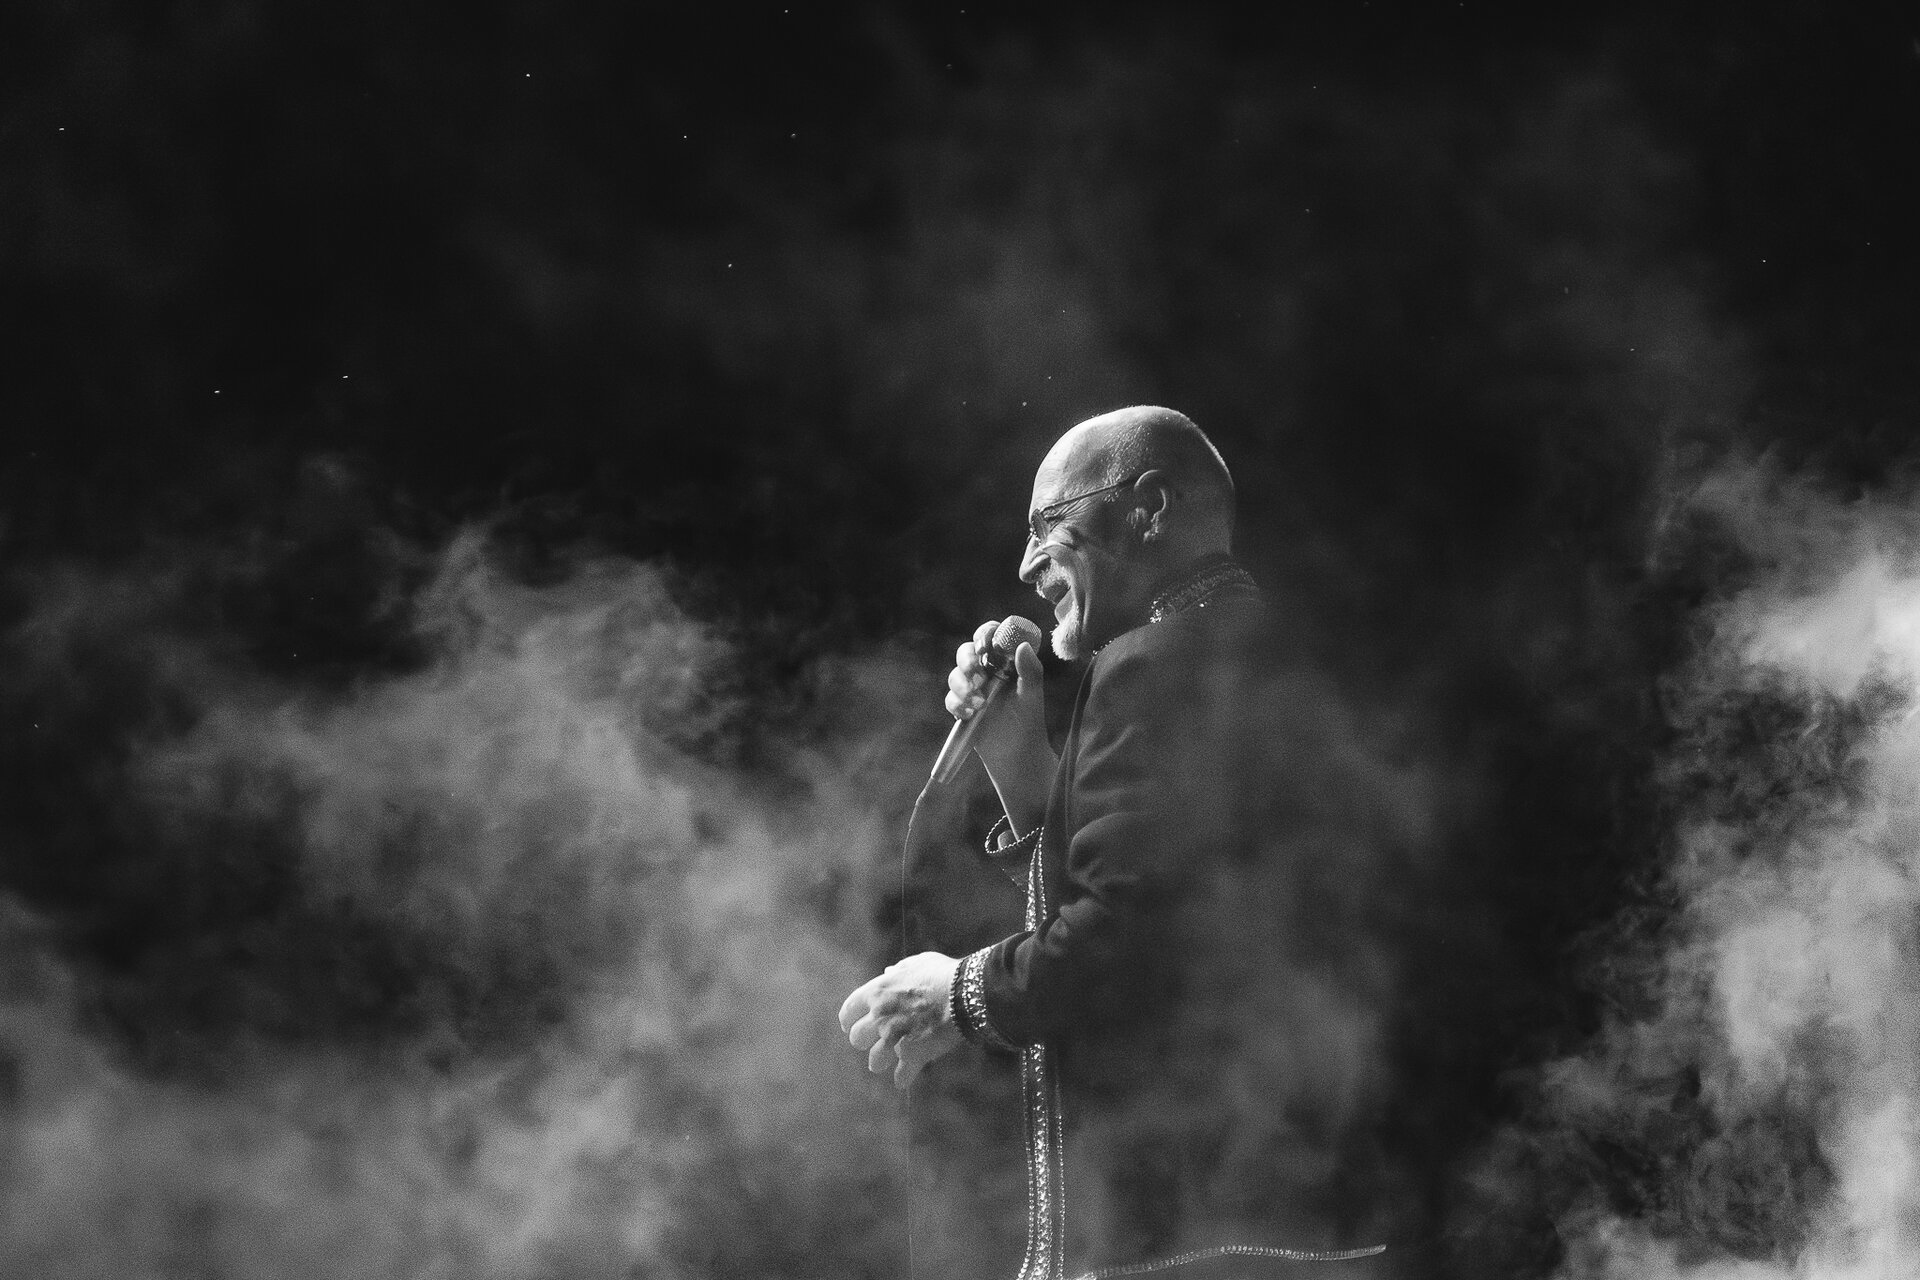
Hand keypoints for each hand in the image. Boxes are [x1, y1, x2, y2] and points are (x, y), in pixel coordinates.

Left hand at [838, 952, 963, 1088]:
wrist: (964, 994)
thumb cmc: (942, 974)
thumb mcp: (918, 963)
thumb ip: (900, 970)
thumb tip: (888, 972)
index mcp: (877, 992)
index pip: (849, 1010)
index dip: (849, 1019)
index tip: (850, 1024)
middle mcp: (880, 1017)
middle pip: (857, 1038)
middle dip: (865, 1040)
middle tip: (873, 1041)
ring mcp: (895, 1038)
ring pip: (875, 1060)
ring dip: (880, 1061)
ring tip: (884, 1063)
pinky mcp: (913, 1055)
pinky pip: (901, 1075)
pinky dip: (903, 1078)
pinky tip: (903, 1079)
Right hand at [944, 620, 1051, 815]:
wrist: (1017, 755)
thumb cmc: (1029, 722)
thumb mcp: (1032, 696)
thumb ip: (1030, 671)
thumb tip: (1022, 647)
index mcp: (1005, 662)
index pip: (992, 637)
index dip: (985, 633)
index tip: (986, 643)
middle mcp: (987, 672)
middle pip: (966, 652)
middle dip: (967, 660)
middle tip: (976, 673)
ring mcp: (973, 689)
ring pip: (955, 675)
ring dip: (962, 686)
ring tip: (979, 704)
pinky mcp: (962, 707)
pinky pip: (950, 699)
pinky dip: (957, 704)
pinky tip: (970, 715)